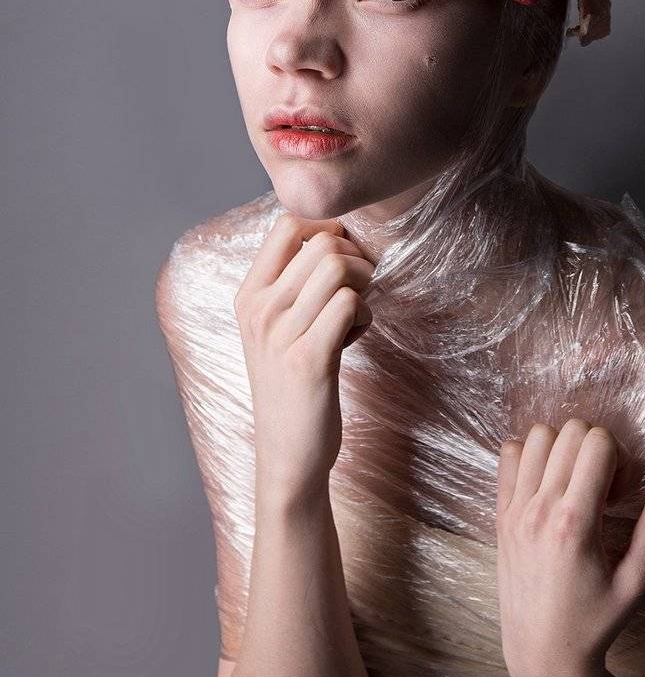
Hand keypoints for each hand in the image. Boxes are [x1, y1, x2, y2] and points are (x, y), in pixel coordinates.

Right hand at [234, 213, 375, 503]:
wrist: (288, 453)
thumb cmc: (292, 381)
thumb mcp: (275, 327)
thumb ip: (293, 283)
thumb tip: (335, 233)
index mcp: (248, 295)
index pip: (287, 224)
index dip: (328, 229)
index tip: (340, 261)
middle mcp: (259, 310)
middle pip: (323, 241)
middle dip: (356, 259)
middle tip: (356, 292)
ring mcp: (280, 335)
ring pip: (338, 266)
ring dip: (363, 285)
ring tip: (355, 314)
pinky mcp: (308, 360)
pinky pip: (349, 304)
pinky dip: (364, 313)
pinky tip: (356, 336)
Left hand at [495, 418, 644, 676]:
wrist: (543, 656)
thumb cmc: (598, 620)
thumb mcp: (639, 576)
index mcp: (574, 522)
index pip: (598, 441)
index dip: (620, 457)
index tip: (621, 494)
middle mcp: (538, 509)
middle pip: (570, 430)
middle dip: (596, 447)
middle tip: (603, 490)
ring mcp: (514, 510)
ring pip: (538, 435)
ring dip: (564, 448)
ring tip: (576, 485)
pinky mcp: (499, 514)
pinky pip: (508, 454)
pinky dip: (531, 456)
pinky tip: (550, 486)